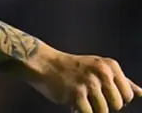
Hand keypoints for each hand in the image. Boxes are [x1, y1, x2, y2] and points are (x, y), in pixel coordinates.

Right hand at [27, 47, 141, 112]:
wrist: (44, 63)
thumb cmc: (73, 68)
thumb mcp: (100, 69)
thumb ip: (122, 81)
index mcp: (111, 66)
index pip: (127, 95)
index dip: (114, 98)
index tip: (100, 92)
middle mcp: (102, 72)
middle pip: (117, 105)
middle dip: (104, 105)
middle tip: (89, 96)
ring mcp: (89, 83)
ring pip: (104, 111)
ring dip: (91, 109)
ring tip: (81, 99)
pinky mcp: (75, 93)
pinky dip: (82, 112)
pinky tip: (73, 104)